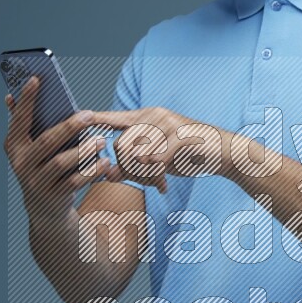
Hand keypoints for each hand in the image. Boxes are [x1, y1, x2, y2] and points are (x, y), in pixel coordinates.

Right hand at [3, 76, 110, 221]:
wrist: (45, 209)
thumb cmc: (42, 167)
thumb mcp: (31, 148)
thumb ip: (25, 123)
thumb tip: (10, 96)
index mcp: (14, 146)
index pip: (19, 120)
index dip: (27, 100)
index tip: (36, 78)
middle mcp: (21, 163)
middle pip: (46, 141)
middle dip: (69, 127)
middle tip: (90, 115)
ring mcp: (36, 181)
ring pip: (60, 163)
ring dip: (83, 150)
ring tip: (102, 140)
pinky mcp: (53, 196)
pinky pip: (74, 181)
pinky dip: (91, 171)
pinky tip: (105, 162)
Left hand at [97, 106, 231, 193]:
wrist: (222, 153)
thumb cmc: (187, 155)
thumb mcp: (156, 160)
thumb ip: (132, 166)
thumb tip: (107, 175)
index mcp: (147, 117)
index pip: (115, 118)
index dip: (97, 119)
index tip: (79, 117)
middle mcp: (155, 116)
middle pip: (121, 145)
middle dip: (127, 170)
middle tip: (145, 182)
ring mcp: (167, 124)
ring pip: (136, 155)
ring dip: (143, 177)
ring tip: (156, 183)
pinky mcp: (179, 136)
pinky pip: (154, 162)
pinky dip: (156, 178)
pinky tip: (164, 186)